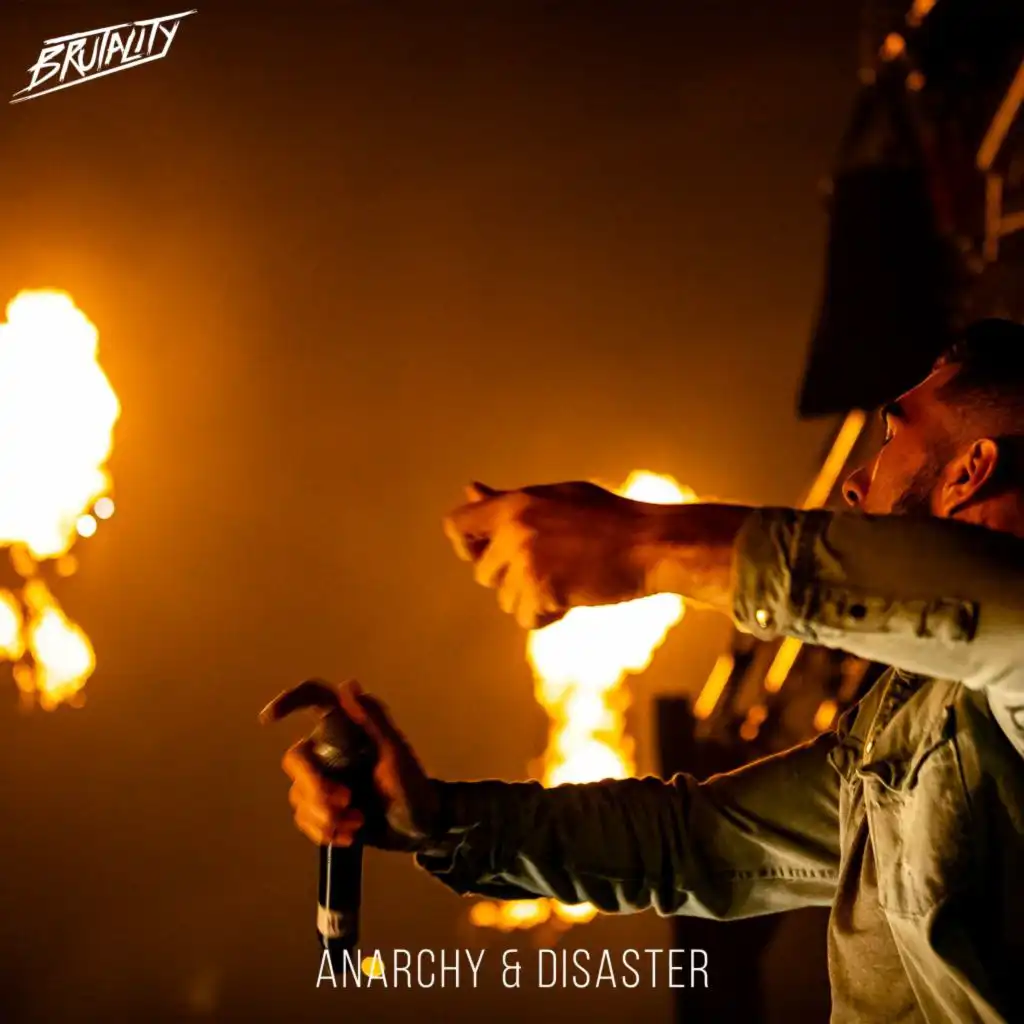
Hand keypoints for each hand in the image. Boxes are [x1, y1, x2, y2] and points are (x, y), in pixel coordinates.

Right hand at [260, 679, 440, 850]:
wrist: (419, 827)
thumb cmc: (412, 783)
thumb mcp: (396, 752)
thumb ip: (373, 720)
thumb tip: (348, 685)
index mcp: (347, 728)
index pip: (314, 701)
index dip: (290, 701)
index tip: (269, 719)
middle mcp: (329, 750)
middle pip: (296, 759)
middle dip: (315, 787)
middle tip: (344, 801)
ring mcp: (324, 781)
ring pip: (298, 795)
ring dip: (326, 815)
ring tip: (357, 821)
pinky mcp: (324, 809)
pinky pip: (304, 820)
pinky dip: (325, 831)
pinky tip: (350, 834)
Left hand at [443, 480, 654, 628]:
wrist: (651, 543)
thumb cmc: (608, 518)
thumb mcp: (555, 498)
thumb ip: (507, 501)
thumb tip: (471, 491)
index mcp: (513, 504)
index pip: (457, 526)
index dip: (468, 545)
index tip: (487, 553)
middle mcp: (513, 531)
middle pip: (484, 573)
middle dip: (512, 577)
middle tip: (552, 566)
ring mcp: (527, 562)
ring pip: (507, 600)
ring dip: (533, 598)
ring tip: (569, 577)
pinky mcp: (543, 591)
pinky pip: (527, 619)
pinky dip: (548, 616)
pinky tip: (574, 596)